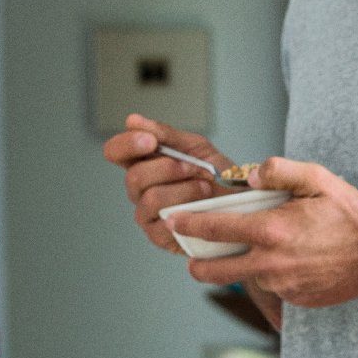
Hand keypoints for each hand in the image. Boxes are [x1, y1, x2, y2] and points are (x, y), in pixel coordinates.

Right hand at [102, 113, 233, 254]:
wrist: (241, 203)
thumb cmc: (217, 175)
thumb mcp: (197, 148)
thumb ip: (166, 135)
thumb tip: (132, 121)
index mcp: (144, 163)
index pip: (116, 152)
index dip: (127, 145)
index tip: (152, 142)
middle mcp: (140, 189)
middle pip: (134, 177)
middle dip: (168, 169)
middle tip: (194, 167)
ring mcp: (147, 214)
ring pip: (150, 198)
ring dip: (183, 188)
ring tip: (205, 186)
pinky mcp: (158, 236)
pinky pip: (163, 220)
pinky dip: (187, 207)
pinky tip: (202, 204)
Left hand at [170, 157, 357, 306]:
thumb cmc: (349, 216)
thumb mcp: (318, 180)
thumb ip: (279, 172)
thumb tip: (245, 178)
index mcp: (271, 230)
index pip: (215, 227)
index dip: (188, 223)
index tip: (173, 220)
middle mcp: (270, 262)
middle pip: (213, 270)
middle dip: (196, 263)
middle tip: (192, 254)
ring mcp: (281, 285)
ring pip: (245, 277)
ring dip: (241, 266)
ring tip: (251, 250)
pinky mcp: (293, 299)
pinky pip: (271, 286)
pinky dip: (271, 274)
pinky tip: (289, 260)